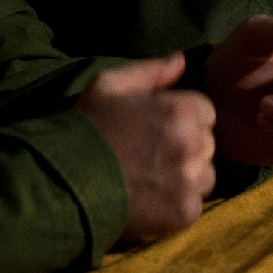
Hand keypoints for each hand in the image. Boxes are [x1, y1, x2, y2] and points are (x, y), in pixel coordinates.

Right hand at [74, 54, 216, 238]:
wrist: (65, 182)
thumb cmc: (87, 129)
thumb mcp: (108, 86)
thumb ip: (150, 71)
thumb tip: (181, 60)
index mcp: (181, 111)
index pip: (206, 112)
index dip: (184, 119)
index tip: (160, 129)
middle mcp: (193, 145)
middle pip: (208, 144)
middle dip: (188, 146)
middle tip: (154, 154)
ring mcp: (190, 181)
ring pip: (206, 176)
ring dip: (188, 177)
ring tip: (154, 179)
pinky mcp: (185, 213)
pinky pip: (195, 205)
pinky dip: (178, 204)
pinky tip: (152, 200)